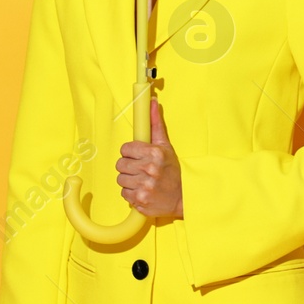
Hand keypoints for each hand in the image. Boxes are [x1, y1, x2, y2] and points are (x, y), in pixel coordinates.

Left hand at [117, 101, 182, 218]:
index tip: (137, 156)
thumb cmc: (172, 172)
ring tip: (142, 180)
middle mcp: (149, 169)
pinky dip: (131, 193)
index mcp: (154, 153)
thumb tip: (152, 103)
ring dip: (129, 180)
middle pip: (120, 164)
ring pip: (120, 179)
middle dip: (128, 166)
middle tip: (140, 169)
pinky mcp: (140, 200)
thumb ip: (156, 125)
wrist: (182, 198)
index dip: (130, 152)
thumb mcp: (166, 147)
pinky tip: (142, 190)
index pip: (125, 149)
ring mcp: (144, 186)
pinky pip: (124, 193)